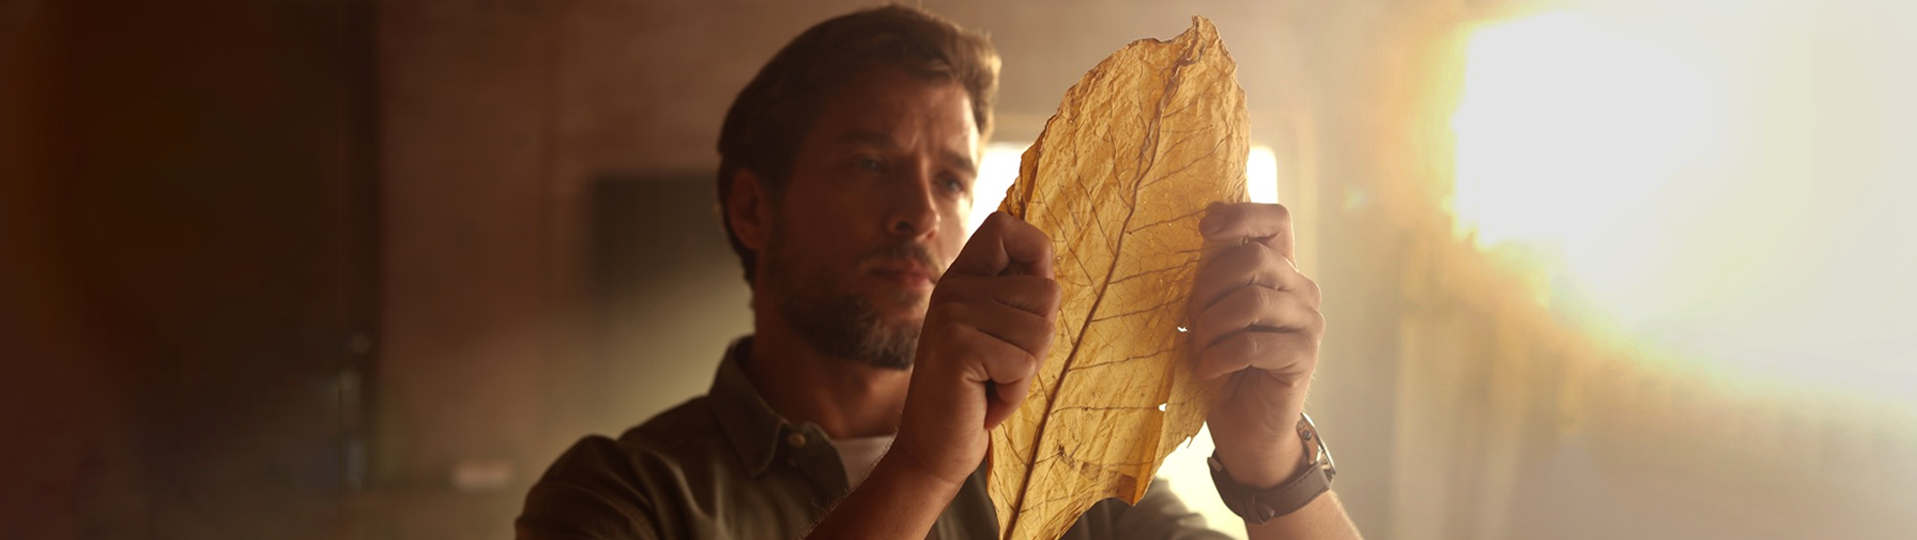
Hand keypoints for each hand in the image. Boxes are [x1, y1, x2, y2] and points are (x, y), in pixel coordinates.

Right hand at [890, 212, 1060, 485]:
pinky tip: (985, 399)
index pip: (1005, 225)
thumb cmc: (978, 390)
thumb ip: (1018, 297)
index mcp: (963, 278)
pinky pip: (1024, 364)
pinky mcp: (957, 347)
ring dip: (1027, 371)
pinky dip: (1015, 392)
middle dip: (1039, 341)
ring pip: (1041, 331)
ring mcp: (952, 315)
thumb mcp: (1001, 334)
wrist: (934, 447)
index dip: (1036, 252)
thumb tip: (1047, 265)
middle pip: (1046, 292)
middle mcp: (953, 288)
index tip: (1029, 298)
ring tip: (991, 381)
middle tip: (1002, 364)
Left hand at [1189, 202, 1324, 486]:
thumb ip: (1211, 280)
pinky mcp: (1304, 355)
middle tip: (1189, 320)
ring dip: (1211, 325)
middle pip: (1254, 258)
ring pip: (1252, 300)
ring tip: (1198, 348)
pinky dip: (1220, 355)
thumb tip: (1189, 241)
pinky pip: (1253, 343)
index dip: (1241, 214)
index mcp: (1279, 269)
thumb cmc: (1222, 364)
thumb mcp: (1210, 313)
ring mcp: (1308, 321)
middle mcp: (1300, 289)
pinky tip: (1208, 369)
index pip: (1276, 219)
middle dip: (1208, 286)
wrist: (1246, 426)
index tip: (1202, 228)